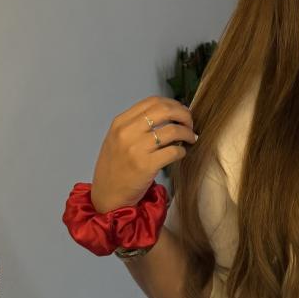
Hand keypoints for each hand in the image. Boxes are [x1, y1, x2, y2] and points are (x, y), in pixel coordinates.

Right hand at [90, 98, 197, 212]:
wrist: (107, 195)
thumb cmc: (115, 168)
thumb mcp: (118, 140)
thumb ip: (137, 125)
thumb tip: (169, 113)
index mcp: (120, 123)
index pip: (152, 101)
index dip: (173, 104)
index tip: (182, 111)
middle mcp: (126, 132)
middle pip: (164, 111)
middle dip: (183, 115)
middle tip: (190, 123)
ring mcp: (136, 149)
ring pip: (172, 130)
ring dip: (187, 133)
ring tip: (190, 138)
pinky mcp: (146, 166)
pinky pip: (174, 151)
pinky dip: (182, 151)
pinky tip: (181, 154)